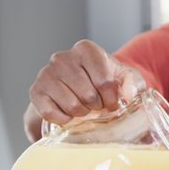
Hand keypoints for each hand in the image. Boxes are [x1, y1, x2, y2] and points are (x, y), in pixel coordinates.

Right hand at [27, 40, 144, 128]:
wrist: (78, 85)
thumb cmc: (104, 79)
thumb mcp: (125, 77)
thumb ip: (133, 83)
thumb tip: (128, 94)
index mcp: (86, 49)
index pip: (104, 82)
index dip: (112, 99)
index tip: (113, 102)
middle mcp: (62, 57)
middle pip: (88, 95)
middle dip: (97, 106)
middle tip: (97, 105)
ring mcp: (46, 73)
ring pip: (72, 106)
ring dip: (82, 113)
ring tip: (85, 107)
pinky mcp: (35, 91)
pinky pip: (52, 114)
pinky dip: (65, 120)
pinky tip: (70, 113)